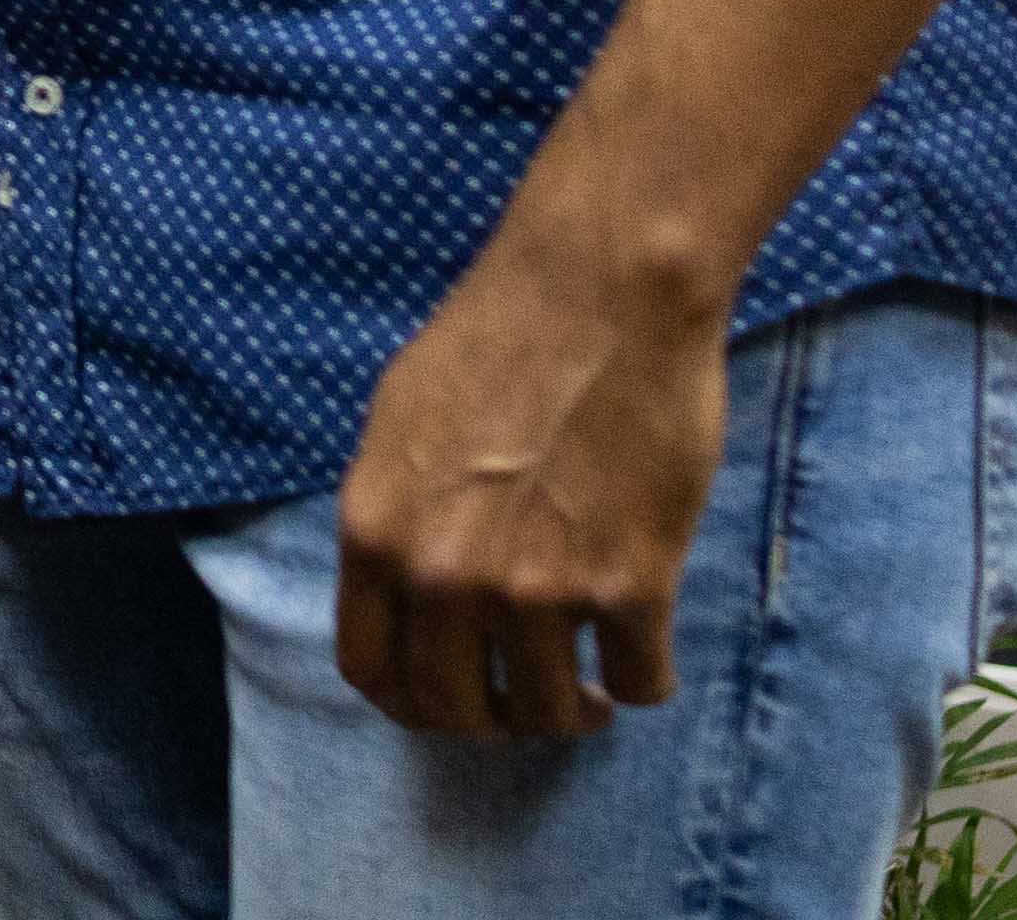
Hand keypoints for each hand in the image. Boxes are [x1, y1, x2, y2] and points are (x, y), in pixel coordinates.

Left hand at [329, 219, 732, 739]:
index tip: (455, 697)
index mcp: (375, 533)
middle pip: (455, 710)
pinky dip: (643, 678)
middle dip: (495, 719)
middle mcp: (443, 575)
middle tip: (531, 697)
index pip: (372, 670)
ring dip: (574, 708)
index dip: (415, 702)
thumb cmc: (499, 343)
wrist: (599, 298)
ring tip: (591, 683)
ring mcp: (536, 589)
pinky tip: (642, 649)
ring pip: (551, 711)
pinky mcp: (631, 587)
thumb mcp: (399, 427)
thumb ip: (397, 517)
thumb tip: (406, 587)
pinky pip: (640, 684)